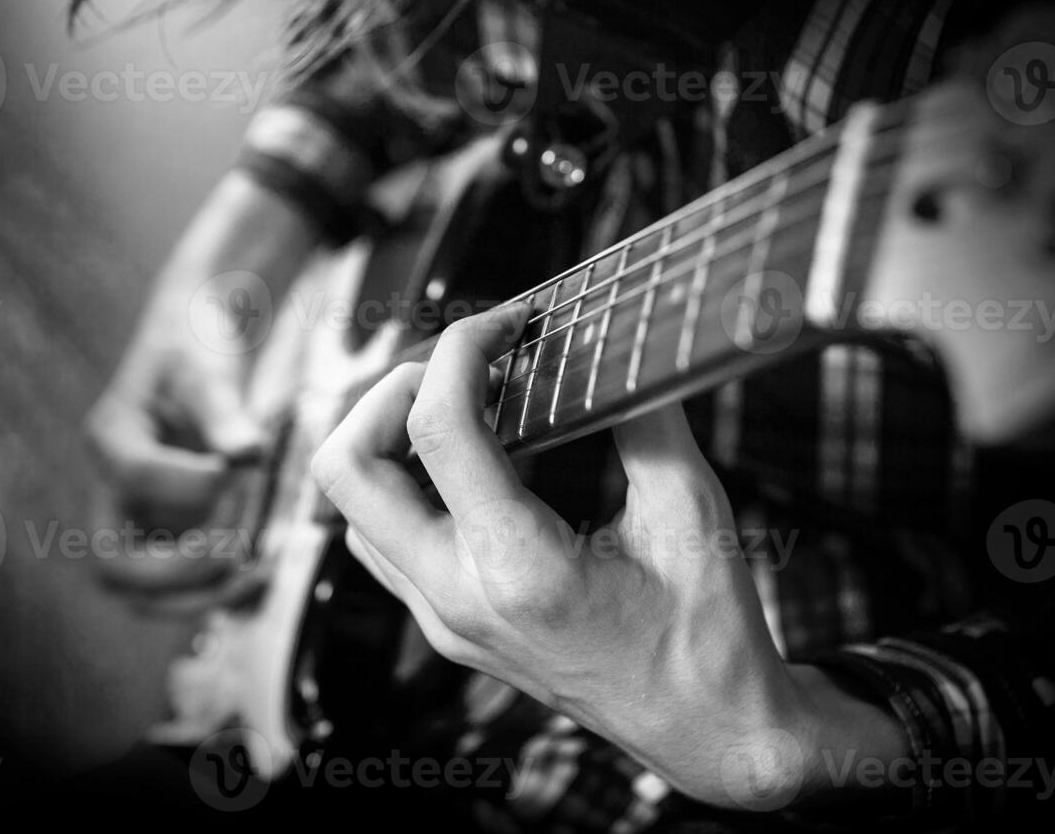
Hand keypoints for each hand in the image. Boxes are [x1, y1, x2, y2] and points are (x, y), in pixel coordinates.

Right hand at [85, 174, 315, 592]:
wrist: (197, 346)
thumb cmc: (198, 345)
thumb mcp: (209, 365)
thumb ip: (223, 410)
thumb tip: (245, 454)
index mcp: (110, 438)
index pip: (134, 477)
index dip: (191, 480)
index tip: (243, 461)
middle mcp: (111, 490)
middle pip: (113, 565)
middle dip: (178, 569)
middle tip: (239, 546)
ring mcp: (138, 519)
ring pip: (144, 592)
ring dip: (200, 596)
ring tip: (260, 573)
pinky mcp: (168, 536)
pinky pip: (182, 586)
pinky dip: (218, 591)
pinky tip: (264, 573)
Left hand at [309, 305, 905, 808]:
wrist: (709, 735)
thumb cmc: (710, 637)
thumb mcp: (693, 513)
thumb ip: (644, 416)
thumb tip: (612, 337)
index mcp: (521, 571)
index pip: (438, 429)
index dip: (462, 347)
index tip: (510, 319)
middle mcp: (460, 599)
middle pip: (344, 470)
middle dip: (389, 392)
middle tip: (464, 366)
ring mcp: (443, 621)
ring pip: (351, 508)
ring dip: (389, 440)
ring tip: (468, 404)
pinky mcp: (447, 628)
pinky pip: (385, 542)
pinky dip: (408, 484)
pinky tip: (476, 459)